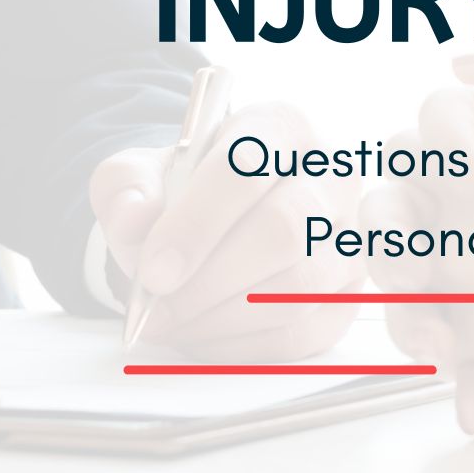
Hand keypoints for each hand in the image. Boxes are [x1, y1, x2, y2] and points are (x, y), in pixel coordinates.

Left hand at [89, 101, 361, 360]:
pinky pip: (301, 333)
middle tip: (157, 307)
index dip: (197, 224)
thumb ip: (126, 187)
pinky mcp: (347, 294)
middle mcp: (330, 176)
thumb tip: (135, 218)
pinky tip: (202, 334)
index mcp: (281, 126)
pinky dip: (242, 346)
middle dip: (208, 280)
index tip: (153, 271)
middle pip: (283, 231)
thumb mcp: (138, 173)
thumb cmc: (180, 191)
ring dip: (221, 318)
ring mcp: (347, 239)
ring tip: (172, 320)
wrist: (207, 222)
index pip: (247, 168)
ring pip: (296, 290)